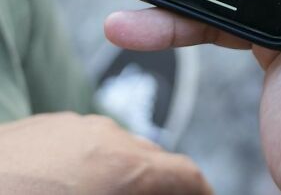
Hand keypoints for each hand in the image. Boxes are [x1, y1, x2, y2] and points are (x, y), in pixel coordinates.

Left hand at [0, 112, 211, 194]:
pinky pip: (86, 145)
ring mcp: (73, 126)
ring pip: (120, 150)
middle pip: (155, 161)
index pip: (187, 175)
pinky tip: (71, 191)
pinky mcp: (44, 126)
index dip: (202, 193)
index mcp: (124, 167)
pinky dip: (95, 168)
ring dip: (128, 177)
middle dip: (163, 188)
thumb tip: (150, 192)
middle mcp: (107, 136)